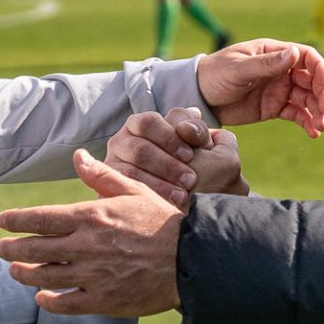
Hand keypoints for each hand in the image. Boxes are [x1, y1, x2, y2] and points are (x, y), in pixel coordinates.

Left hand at [0, 150, 182, 315]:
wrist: (191, 259)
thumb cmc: (162, 222)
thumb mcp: (134, 191)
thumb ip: (102, 176)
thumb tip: (79, 157)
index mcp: (90, 216)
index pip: (40, 218)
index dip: (16, 220)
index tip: (3, 221)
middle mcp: (86, 245)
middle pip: (34, 248)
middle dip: (11, 249)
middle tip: (1, 248)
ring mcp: (92, 275)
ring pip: (44, 276)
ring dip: (23, 274)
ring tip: (15, 271)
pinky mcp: (103, 300)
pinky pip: (65, 303)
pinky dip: (48, 301)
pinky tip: (42, 297)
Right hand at [106, 107, 246, 205]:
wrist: (194, 206)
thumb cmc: (202, 173)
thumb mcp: (210, 150)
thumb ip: (200, 131)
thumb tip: (191, 117)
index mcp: (147, 125)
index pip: (150, 122)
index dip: (170, 138)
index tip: (190, 155)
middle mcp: (127, 139)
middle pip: (140, 147)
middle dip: (167, 164)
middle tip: (191, 179)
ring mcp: (116, 161)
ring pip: (133, 167)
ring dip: (161, 179)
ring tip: (184, 193)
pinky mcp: (114, 182)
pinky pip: (126, 185)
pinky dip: (151, 192)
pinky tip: (171, 201)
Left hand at [194, 38, 323, 135]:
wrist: (198, 97)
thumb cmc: (215, 74)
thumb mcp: (239, 69)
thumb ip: (266, 64)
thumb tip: (295, 54)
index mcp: (274, 53)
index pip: (308, 58)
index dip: (321, 71)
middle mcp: (282, 70)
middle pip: (313, 80)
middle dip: (323, 96)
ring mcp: (280, 89)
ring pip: (308, 100)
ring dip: (318, 112)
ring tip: (320, 127)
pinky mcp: (275, 108)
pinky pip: (297, 114)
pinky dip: (307, 123)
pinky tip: (313, 133)